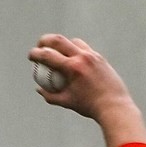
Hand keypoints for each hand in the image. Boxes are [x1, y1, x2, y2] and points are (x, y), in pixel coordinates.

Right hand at [28, 34, 145, 146]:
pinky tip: (72, 58)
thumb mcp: (66, 102)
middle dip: (45, 40)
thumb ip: (50, 95)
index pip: (48, 55)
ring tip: (56, 51)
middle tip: (39, 46)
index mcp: (72, 68)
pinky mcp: (100, 58)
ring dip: (62, 44)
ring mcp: (93, 56)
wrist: (114, 106)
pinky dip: (75, 50)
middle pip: (59, 40)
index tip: (30, 56)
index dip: (35, 53)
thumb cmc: (89, 106)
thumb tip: (39, 88)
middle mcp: (83, 57)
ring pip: (73, 41)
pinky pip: (84, 49)